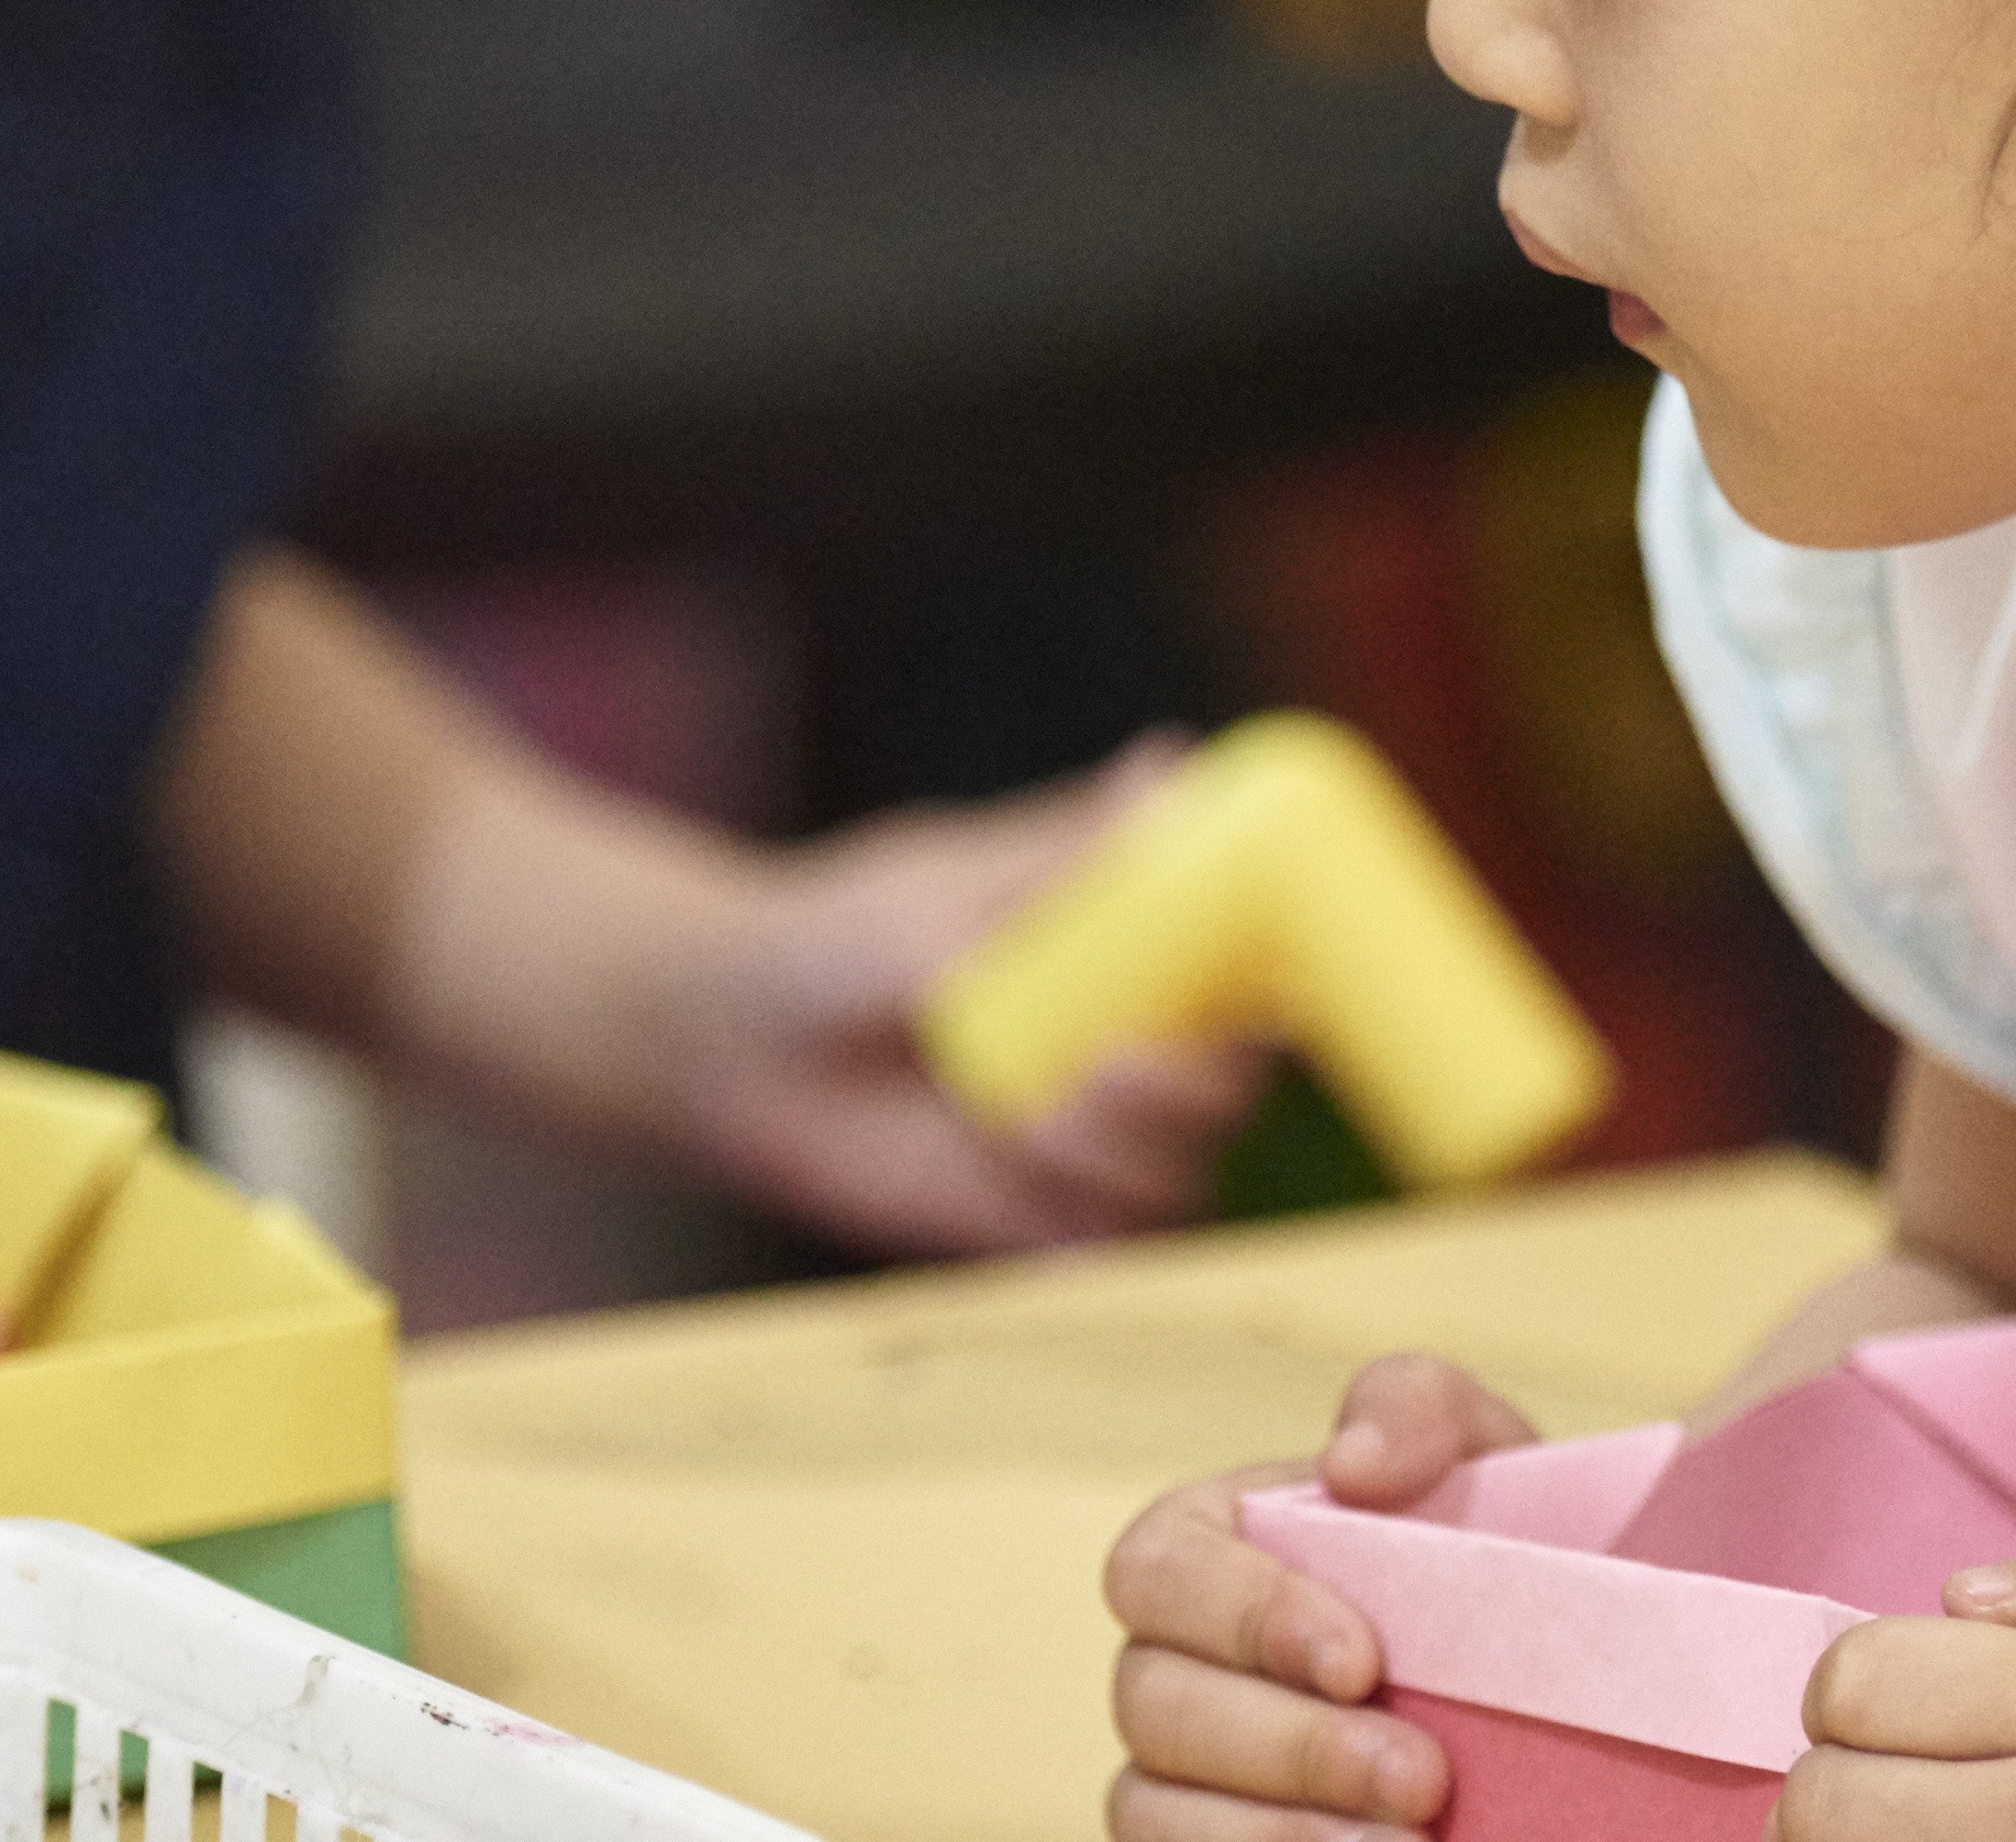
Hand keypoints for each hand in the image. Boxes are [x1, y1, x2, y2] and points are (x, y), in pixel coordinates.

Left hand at [656, 745, 1265, 1254]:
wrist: (727, 1039)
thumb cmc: (840, 931)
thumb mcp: (952, 885)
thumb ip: (1069, 851)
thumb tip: (1169, 762)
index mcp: (1134, 957)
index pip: (1255, 979)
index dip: (1289, 991)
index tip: (1273, 996)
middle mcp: (1130, 1051)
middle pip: (1230, 1089)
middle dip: (1195, 1085)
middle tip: (1117, 1063)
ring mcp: (1084, 1142)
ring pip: (1175, 1174)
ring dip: (1124, 1156)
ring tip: (1026, 1121)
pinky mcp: (1029, 1224)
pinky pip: (1101, 1253)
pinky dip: (1085, 1238)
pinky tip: (1027, 1194)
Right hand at [1106, 1353, 1537, 1841]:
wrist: (1541, 1673)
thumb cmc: (1482, 1545)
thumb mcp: (1475, 1453)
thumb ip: (1417, 1408)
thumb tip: (1350, 1462)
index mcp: (1203, 1548)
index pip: (1161, 1571)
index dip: (1246, 1616)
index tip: (1362, 1663)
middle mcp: (1163, 1664)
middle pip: (1156, 1706)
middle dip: (1292, 1748)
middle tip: (1423, 1779)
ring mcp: (1173, 1777)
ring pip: (1152, 1814)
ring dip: (1278, 1838)